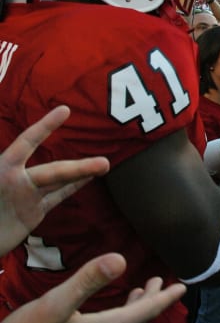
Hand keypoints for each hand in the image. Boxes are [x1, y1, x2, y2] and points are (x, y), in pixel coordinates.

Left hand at [0, 106, 109, 255]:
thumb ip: (2, 173)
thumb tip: (28, 171)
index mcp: (3, 171)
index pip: (27, 143)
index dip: (45, 127)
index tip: (65, 110)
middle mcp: (18, 180)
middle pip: (54, 171)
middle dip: (78, 167)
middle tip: (104, 163)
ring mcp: (27, 195)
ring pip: (59, 182)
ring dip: (82, 173)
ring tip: (105, 165)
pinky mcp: (32, 212)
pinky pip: (56, 196)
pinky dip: (74, 187)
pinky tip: (90, 178)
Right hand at [0, 252, 184, 322]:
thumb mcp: (54, 305)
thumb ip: (88, 280)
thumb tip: (122, 259)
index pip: (146, 311)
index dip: (165, 297)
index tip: (184, 286)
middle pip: (137, 320)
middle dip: (153, 300)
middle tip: (164, 283)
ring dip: (135, 309)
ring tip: (142, 291)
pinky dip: (120, 319)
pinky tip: (109, 313)